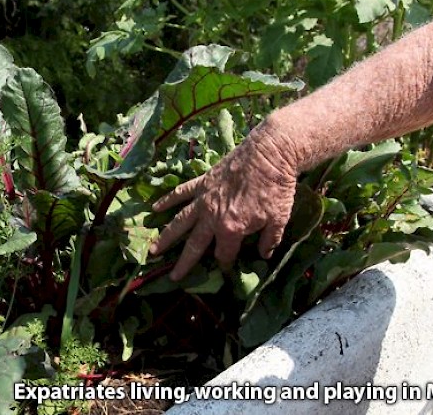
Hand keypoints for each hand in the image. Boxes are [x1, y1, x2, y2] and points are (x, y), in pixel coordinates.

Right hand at [149, 119, 299, 280]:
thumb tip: (263, 255)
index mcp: (231, 230)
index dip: (225, 264)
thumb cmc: (276, 188)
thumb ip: (269, 240)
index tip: (226, 269)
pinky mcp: (202, 183)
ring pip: (180, 222)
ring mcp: (204, 199)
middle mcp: (212, 218)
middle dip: (184, 263)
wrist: (269, 154)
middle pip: (195, 245)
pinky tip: (155, 208)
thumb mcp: (279, 219)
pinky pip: (180, 193)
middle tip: (172, 278)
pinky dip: (167, 200)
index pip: (224, 254)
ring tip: (153, 249)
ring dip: (166, 237)